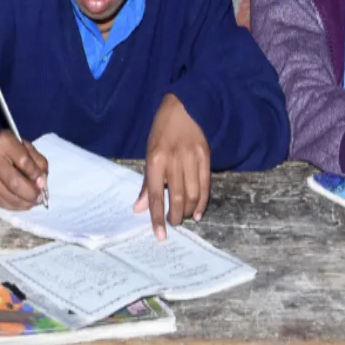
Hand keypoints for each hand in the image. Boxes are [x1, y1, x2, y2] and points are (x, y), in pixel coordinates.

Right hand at [0, 124, 48, 210]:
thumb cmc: (4, 146)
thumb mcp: (22, 144)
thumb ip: (37, 161)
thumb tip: (43, 183)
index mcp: (4, 143)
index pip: (23, 162)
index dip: (36, 174)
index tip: (43, 182)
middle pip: (16, 183)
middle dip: (33, 193)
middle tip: (41, 196)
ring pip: (11, 197)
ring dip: (28, 202)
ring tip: (35, 200)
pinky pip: (6, 205)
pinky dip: (19, 206)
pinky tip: (25, 201)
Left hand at [134, 93, 209, 240]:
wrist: (184, 108)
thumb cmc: (161, 132)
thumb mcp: (149, 153)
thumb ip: (146, 183)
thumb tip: (139, 209)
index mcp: (155, 160)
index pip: (155, 195)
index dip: (157, 217)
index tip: (160, 235)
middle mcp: (174, 160)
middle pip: (176, 197)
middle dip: (175, 216)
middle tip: (174, 224)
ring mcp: (192, 158)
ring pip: (193, 194)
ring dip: (189, 211)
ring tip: (185, 217)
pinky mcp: (206, 157)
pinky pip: (205, 186)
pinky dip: (203, 202)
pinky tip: (199, 212)